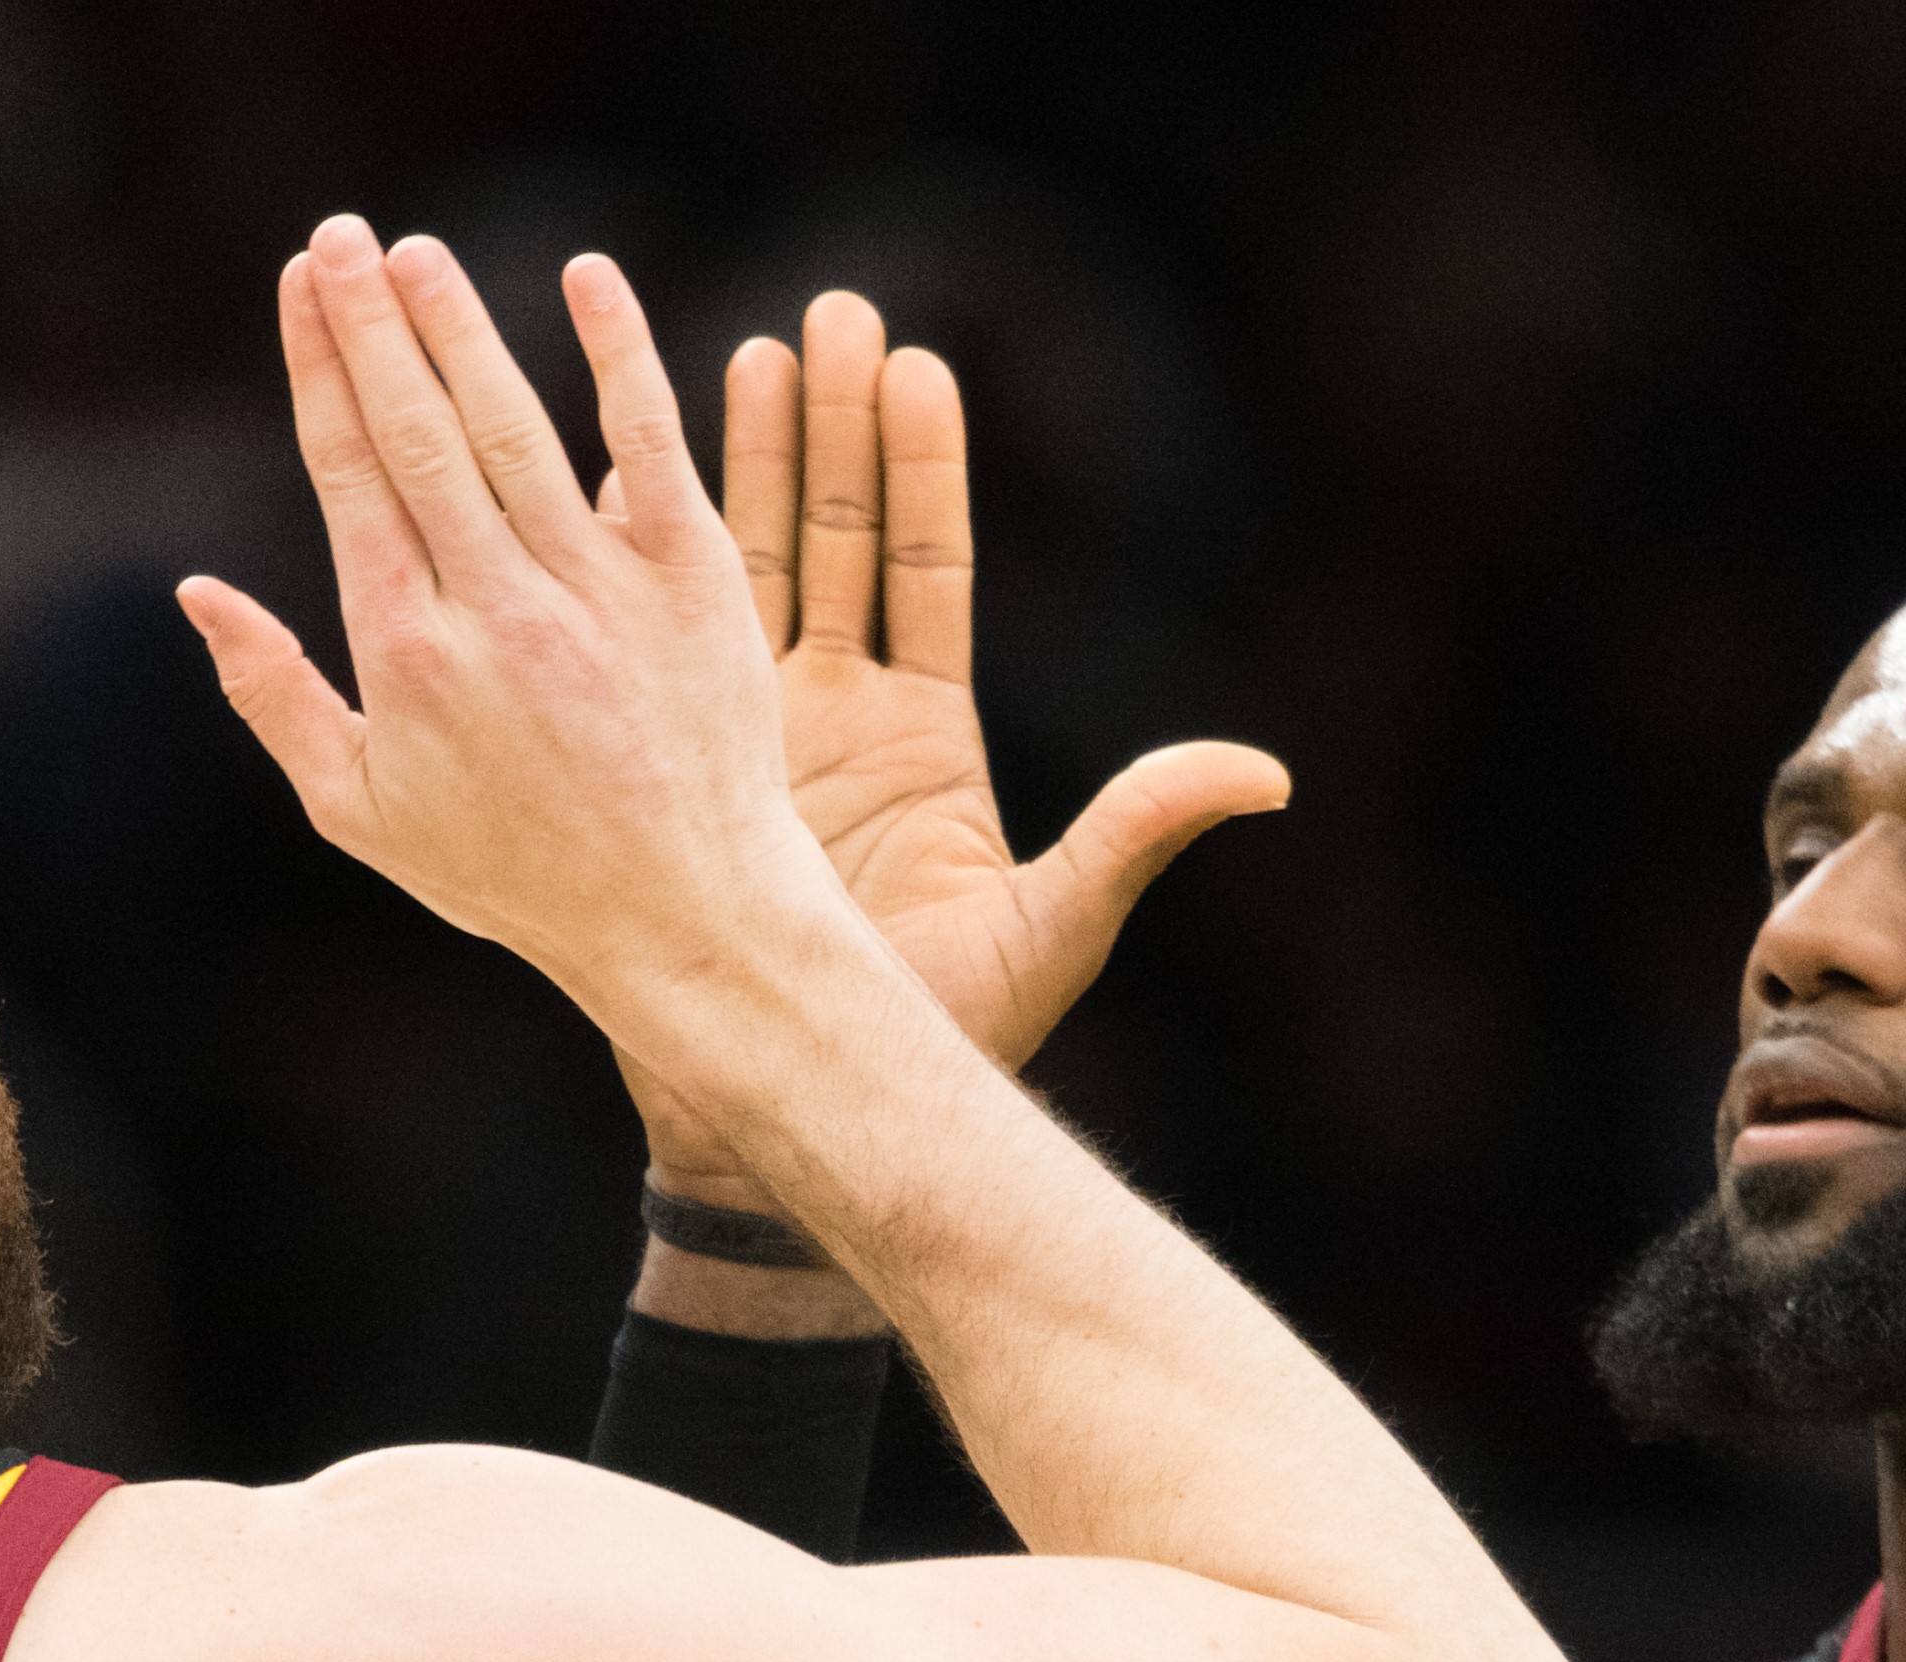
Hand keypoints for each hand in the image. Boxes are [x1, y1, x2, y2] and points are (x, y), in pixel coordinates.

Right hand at [180, 220, 827, 1017]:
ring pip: (513, 426)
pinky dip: (619, 357)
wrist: (683, 915)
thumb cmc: (519, 873)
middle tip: (340, 236)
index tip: (300, 288)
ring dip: (461, 327)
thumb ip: (273, 696)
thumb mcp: (364, 811)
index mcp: (405, 649)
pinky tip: (587, 278)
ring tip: (418, 252)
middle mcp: (493, 607)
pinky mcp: (692, 582)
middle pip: (415, 431)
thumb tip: (196, 593)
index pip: (349, 474)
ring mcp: (596, 589)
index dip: (320, 370)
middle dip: (370, 322)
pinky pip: (650, 445)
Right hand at [628, 293, 1287, 1200]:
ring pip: (757, 566)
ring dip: (753, 460)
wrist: (812, 1103)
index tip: (920, 369)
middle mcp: (845, 720)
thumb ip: (1140, 832)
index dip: (922, 470)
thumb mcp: (1055, 927)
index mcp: (929, 743)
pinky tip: (638, 460)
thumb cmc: (938, 1039)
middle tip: (838, 314)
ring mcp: (761, 736)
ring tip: (757, 348)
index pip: (928, 571)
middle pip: (840, 540)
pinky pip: (679, 634)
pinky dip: (663, 550)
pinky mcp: (695, 765)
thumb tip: (1267, 774)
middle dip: (837, 426)